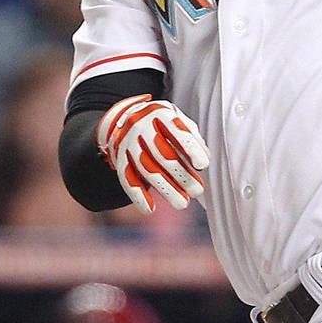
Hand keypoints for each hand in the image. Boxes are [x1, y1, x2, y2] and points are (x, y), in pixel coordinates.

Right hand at [98, 95, 209, 213]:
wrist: (125, 116)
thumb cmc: (163, 123)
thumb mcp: (178, 120)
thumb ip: (193, 137)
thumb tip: (203, 161)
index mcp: (160, 113)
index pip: (178, 131)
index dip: (190, 148)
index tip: (203, 165)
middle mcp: (140, 126)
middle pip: (162, 154)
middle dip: (181, 175)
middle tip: (197, 191)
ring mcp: (127, 141)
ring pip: (146, 169)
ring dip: (165, 189)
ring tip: (182, 204)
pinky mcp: (118, 156)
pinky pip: (126, 178)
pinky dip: (137, 195)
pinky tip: (149, 209)